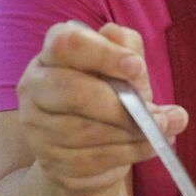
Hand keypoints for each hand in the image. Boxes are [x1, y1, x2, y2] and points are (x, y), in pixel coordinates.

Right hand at [14, 21, 187, 194]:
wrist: (93, 147)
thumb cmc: (110, 96)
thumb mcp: (124, 69)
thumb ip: (126, 49)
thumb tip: (118, 35)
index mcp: (52, 54)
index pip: (67, 44)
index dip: (103, 54)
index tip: (136, 66)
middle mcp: (34, 86)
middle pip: (72, 92)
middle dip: (120, 106)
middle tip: (159, 114)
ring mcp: (35, 126)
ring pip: (83, 131)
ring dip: (130, 133)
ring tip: (162, 130)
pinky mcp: (48, 161)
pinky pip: (89, 159)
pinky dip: (126, 154)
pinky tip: (149, 147)